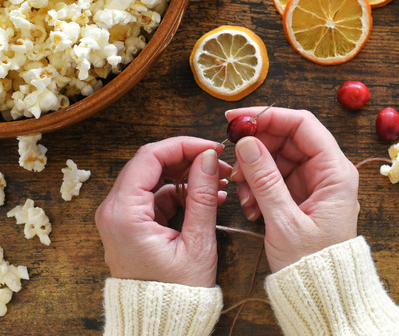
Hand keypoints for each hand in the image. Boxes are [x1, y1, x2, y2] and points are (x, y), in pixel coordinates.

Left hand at [95, 137, 231, 286]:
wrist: (159, 322)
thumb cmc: (176, 292)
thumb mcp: (197, 242)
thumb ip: (202, 195)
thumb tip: (209, 158)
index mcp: (124, 213)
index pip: (150, 156)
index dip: (184, 145)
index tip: (212, 147)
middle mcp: (114, 210)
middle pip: (150, 163)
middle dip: (187, 158)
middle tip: (219, 163)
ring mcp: (120, 217)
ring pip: (154, 178)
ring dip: (186, 175)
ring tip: (219, 183)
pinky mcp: (130, 223)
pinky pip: (154, 195)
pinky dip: (179, 191)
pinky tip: (206, 197)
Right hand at [226, 107, 359, 271]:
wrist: (324, 294)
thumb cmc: (314, 264)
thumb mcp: (285, 222)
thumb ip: (265, 180)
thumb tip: (246, 142)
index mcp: (336, 172)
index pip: (303, 124)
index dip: (269, 115)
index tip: (236, 118)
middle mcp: (328, 172)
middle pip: (288, 139)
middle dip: (257, 148)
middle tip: (232, 163)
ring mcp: (315, 183)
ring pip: (278, 158)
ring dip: (254, 172)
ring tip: (244, 196)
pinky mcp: (302, 196)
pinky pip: (275, 178)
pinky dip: (258, 188)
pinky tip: (250, 207)